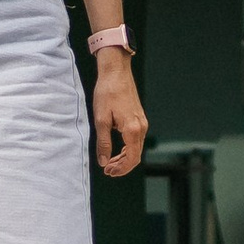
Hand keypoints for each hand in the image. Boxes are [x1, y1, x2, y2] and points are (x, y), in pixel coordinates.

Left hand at [92, 50, 147, 178]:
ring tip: (110, 162)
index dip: (120, 169)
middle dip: (122, 165)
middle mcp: (141, 127)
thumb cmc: (107, 92)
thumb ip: (103, 143)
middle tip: (107, 170)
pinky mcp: (139, 117)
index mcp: (132, 129)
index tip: (108, 172)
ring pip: (136, 148)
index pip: (131, 159)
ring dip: (124, 157)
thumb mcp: (101, 119)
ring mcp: (142, 122)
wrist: (116, 71)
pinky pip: (136, 139)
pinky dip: (127, 148)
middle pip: (136, 155)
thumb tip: (104, 162)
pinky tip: (116, 148)